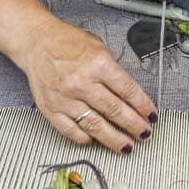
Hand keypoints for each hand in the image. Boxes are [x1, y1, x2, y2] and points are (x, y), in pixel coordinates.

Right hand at [22, 23, 156, 152]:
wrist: (37, 42)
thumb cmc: (68, 43)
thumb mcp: (99, 47)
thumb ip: (114, 71)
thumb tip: (132, 95)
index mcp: (98, 64)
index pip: (128, 90)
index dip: (143, 106)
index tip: (151, 115)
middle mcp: (82, 82)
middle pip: (115, 110)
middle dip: (134, 125)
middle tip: (144, 133)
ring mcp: (65, 98)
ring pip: (95, 125)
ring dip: (114, 139)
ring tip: (126, 146)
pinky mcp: (51, 109)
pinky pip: (71, 131)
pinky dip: (85, 138)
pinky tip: (96, 140)